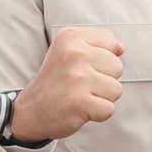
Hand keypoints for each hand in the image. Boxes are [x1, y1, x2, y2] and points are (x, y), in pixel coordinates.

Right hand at [8, 25, 126, 144]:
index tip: (81, 67)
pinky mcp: (79, 101)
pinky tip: (80, 109)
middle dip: (103, 80)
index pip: (111, 44)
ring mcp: (77, 78)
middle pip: (117, 67)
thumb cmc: (56, 80)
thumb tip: (121, 48)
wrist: (30, 110)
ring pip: (116, 89)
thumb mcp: (68, 50)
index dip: (102, 60)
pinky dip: (97, 114)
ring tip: (80, 96)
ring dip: (101, 98)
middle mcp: (74, 54)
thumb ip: (97, 43)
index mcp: (71, 37)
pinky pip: (109, 109)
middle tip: (79, 84)